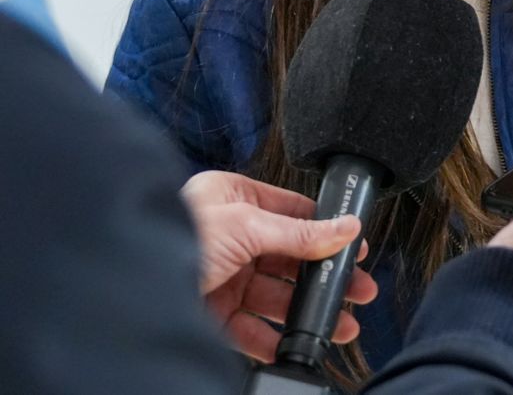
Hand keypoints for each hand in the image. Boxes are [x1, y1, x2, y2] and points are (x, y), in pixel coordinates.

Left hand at [180, 170, 379, 361]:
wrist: (125, 288)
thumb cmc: (174, 238)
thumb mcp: (246, 226)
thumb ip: (299, 232)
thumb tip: (345, 228)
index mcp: (233, 199)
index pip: (293, 213)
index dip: (326, 231)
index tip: (354, 249)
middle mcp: (228, 235)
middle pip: (288, 258)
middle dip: (323, 279)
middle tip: (357, 292)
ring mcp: (220, 274)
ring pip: (273, 295)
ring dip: (305, 311)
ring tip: (338, 326)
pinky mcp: (209, 311)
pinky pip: (248, 326)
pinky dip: (271, 337)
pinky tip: (292, 343)